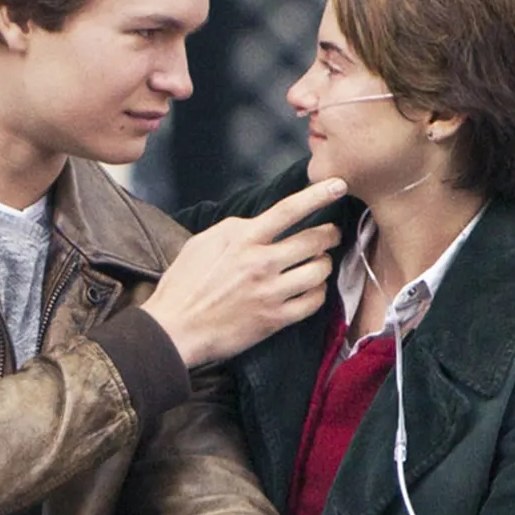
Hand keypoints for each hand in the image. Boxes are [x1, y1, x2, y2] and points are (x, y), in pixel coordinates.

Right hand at [143, 180, 347, 366]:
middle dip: (330, 235)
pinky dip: (318, 292)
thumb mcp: (201, 243)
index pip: (288, 210)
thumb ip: (233, 230)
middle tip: (331, 235)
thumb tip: (259, 223)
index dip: (317, 195)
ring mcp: (270, 292)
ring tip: (318, 264)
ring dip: (324, 265)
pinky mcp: (275, 319)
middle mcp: (260, 263)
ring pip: (319, 271)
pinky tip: (311, 289)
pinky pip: (314, 301)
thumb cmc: (183, 285)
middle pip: (314, 241)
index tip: (339, 185)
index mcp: (241, 239)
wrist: (174, 329)